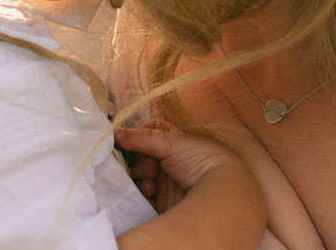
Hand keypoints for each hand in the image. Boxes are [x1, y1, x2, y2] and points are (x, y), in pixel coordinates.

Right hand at [114, 119, 251, 212]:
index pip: (149, 134)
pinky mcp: (162, 202)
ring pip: (139, 177)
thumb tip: (115, 132)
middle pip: (140, 158)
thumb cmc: (202, 160)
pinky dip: (141, 193)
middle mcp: (168, 162)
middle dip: (138, 161)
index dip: (138, 136)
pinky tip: (150, 192)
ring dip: (140, 177)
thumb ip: (141, 138)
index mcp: (173, 143)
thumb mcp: (172, 143)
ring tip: (151, 182)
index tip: (132, 140)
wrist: (221, 192)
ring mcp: (165, 183)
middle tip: (148, 166)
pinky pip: (142, 196)